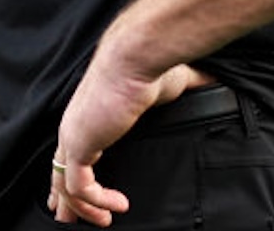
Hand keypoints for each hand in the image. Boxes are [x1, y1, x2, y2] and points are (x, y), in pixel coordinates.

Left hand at [50, 50, 210, 226]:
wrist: (137, 58)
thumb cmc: (151, 67)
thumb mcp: (170, 85)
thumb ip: (188, 91)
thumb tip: (215, 86)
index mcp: (90, 115)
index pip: (72, 151)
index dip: (73, 173)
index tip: (79, 194)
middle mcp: (75, 127)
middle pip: (58, 171)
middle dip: (63, 199)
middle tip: (70, 220)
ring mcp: (74, 136)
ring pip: (65, 185)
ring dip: (84, 209)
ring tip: (104, 222)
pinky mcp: (79, 145)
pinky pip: (79, 187)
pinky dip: (97, 201)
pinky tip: (118, 206)